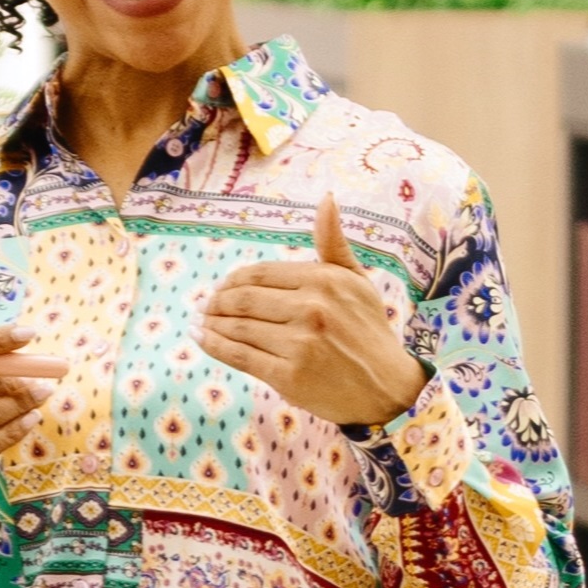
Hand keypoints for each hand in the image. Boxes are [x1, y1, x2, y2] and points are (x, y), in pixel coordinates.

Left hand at [194, 199, 425, 432]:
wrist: (388, 388)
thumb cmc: (369, 331)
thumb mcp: (357, 281)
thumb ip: (333, 243)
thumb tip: (326, 198)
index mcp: (324, 280)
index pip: (260, 274)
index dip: (233, 280)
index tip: (222, 287)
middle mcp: (311, 308)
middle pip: (244, 299)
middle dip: (217, 301)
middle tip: (205, 305)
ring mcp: (299, 344)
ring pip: (238, 327)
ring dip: (210, 323)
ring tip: (199, 321)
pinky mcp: (289, 376)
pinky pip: (240, 356)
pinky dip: (215, 346)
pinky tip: (202, 339)